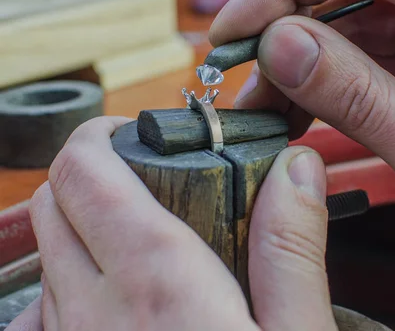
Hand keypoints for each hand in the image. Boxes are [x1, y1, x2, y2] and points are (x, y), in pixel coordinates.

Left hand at [7, 116, 336, 330]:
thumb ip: (291, 246)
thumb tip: (297, 172)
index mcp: (158, 286)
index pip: (89, 172)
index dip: (104, 135)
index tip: (136, 132)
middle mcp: (96, 313)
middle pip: (58, 202)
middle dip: (95, 174)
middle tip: (150, 177)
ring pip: (47, 254)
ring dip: (83, 227)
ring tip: (144, 234)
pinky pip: (46, 310)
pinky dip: (73, 284)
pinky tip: (122, 300)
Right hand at [211, 0, 394, 328]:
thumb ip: (365, 102)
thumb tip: (281, 45)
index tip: (236, 25)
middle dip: (293, 27)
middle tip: (244, 81)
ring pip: (363, 33)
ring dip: (309, 66)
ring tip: (266, 111)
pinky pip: (380, 73)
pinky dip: (336, 95)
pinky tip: (304, 124)